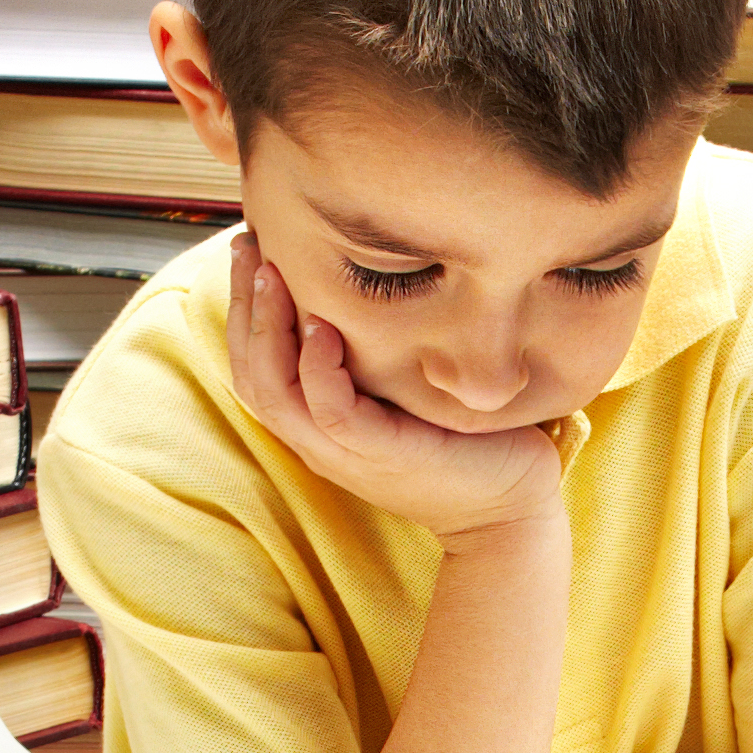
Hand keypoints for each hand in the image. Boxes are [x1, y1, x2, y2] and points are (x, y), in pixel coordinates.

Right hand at [223, 229, 568, 541]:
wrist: (509, 508)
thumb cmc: (466, 441)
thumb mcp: (406, 388)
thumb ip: (376, 351)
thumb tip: (372, 277)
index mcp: (318, 423)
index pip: (255, 364)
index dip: (242, 307)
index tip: (250, 247)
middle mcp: (319, 440)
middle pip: (252, 372)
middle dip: (242, 305)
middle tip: (247, 244)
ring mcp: (346, 453)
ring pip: (276, 393)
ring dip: (268, 329)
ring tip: (271, 273)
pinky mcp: (384, 456)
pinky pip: (333, 413)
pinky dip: (320, 370)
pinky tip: (322, 327)